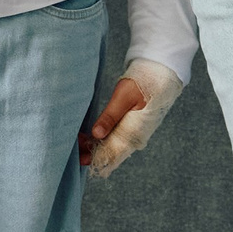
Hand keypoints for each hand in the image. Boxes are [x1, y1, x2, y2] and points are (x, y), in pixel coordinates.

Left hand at [84, 61, 183, 176]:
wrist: (159, 76)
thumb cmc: (142, 84)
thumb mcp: (123, 98)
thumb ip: (110, 117)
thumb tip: (97, 134)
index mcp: (134, 134)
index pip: (111, 154)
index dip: (93, 156)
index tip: (78, 155)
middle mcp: (135, 139)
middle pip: (110, 152)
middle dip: (91, 150)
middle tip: (73, 146)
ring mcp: (135, 134)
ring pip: (112, 146)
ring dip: (96, 144)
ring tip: (79, 139)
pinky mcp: (133, 129)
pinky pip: (117, 139)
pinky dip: (103, 138)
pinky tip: (91, 135)